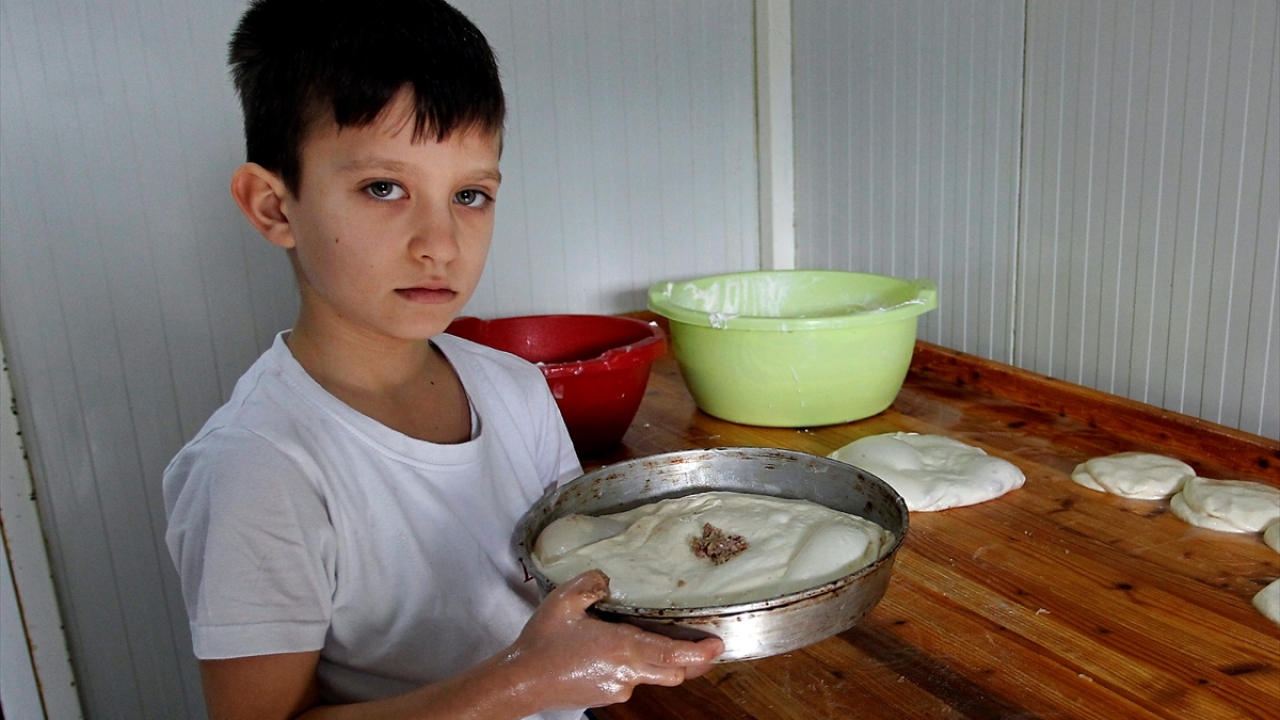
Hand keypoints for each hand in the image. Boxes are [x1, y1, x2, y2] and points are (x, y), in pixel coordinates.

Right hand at [504, 570, 723, 709]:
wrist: (522, 681)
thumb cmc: (542, 641)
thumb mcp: (564, 600)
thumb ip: (591, 583)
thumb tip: (606, 579)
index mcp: (622, 648)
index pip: (673, 655)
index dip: (699, 652)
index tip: (716, 646)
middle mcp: (627, 673)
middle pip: (674, 673)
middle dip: (690, 661)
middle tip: (700, 645)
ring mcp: (617, 690)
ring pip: (653, 679)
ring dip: (660, 664)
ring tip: (651, 642)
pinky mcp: (605, 697)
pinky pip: (631, 683)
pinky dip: (635, 669)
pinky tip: (615, 653)